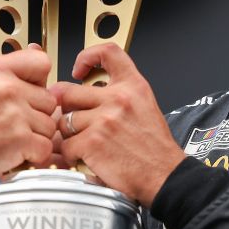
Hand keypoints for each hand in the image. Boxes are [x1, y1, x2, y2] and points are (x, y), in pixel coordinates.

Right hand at [0, 5, 57, 182]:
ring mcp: (14, 116)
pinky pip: (45, 147)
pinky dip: (33, 155)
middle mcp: (6, 89)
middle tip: (9, 119)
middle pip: (48, 99)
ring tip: (8, 136)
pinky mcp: (19, 142)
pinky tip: (13, 151)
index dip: (38, 80)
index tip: (25, 90)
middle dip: (34, 113)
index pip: (43, 63)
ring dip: (34, 135)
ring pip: (49, 124)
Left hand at [53, 44, 183, 204]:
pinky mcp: (92, 142)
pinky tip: (88, 159)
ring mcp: (104, 120)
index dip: (86, 56)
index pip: (108, 53)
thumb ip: (118, 96)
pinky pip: (66, 146)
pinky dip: (72, 157)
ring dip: (69, 135)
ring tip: (85, 144)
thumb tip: (84, 92)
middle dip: (65, 108)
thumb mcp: (145, 107)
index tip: (79, 69)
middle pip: (67, 91)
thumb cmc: (155, 148)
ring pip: (64, 121)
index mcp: (133, 86)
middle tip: (73, 121)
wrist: (165, 175)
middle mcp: (119, 99)